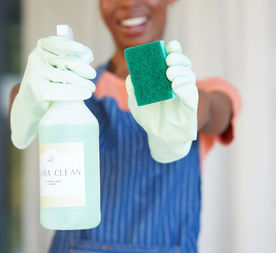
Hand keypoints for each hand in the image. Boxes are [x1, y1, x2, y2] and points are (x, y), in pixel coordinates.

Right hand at [10, 36, 95, 148]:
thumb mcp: (57, 64)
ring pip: (65, 77)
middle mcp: (35, 60)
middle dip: (83, 68)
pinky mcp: (39, 92)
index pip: (55, 44)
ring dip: (83, 83)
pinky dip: (77, 93)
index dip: (68, 45)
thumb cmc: (51, 78)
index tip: (81, 48)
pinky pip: (62, 91)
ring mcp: (36, 76)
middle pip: (65, 61)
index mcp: (41, 49)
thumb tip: (87, 55)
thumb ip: (72, 57)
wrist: (32, 100)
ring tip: (91, 88)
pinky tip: (86, 94)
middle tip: (93, 75)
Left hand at [126, 40, 197, 162]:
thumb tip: (131, 74)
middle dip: (178, 57)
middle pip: (183, 64)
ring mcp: (185, 94)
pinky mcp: (190, 106)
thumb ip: (133, 87)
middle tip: (168, 58)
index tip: (168, 46)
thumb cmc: (149, 117)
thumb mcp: (135, 101)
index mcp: (166, 79)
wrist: (159, 137)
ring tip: (169, 72)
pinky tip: (175, 84)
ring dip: (180, 70)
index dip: (173, 51)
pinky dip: (184, 86)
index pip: (172, 61)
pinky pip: (190, 93)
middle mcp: (178, 83)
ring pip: (189, 76)